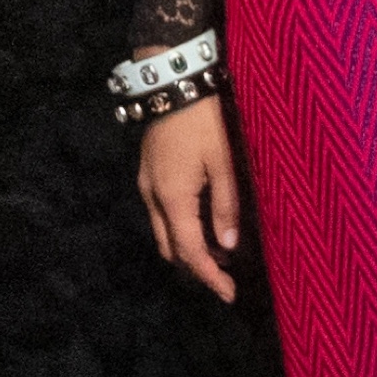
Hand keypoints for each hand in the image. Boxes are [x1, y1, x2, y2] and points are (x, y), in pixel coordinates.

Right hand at [137, 95, 240, 301]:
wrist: (171, 81)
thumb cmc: (203, 120)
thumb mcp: (223, 162)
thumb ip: (226, 206)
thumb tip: (227, 247)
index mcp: (173, 197)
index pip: (189, 251)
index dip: (209, 276)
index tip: (229, 294)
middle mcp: (153, 197)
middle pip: (170, 247)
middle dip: (196, 266)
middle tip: (226, 276)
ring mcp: (146, 184)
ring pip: (163, 231)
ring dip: (187, 247)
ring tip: (219, 252)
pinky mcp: (148, 172)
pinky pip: (161, 214)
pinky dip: (180, 228)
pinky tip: (202, 224)